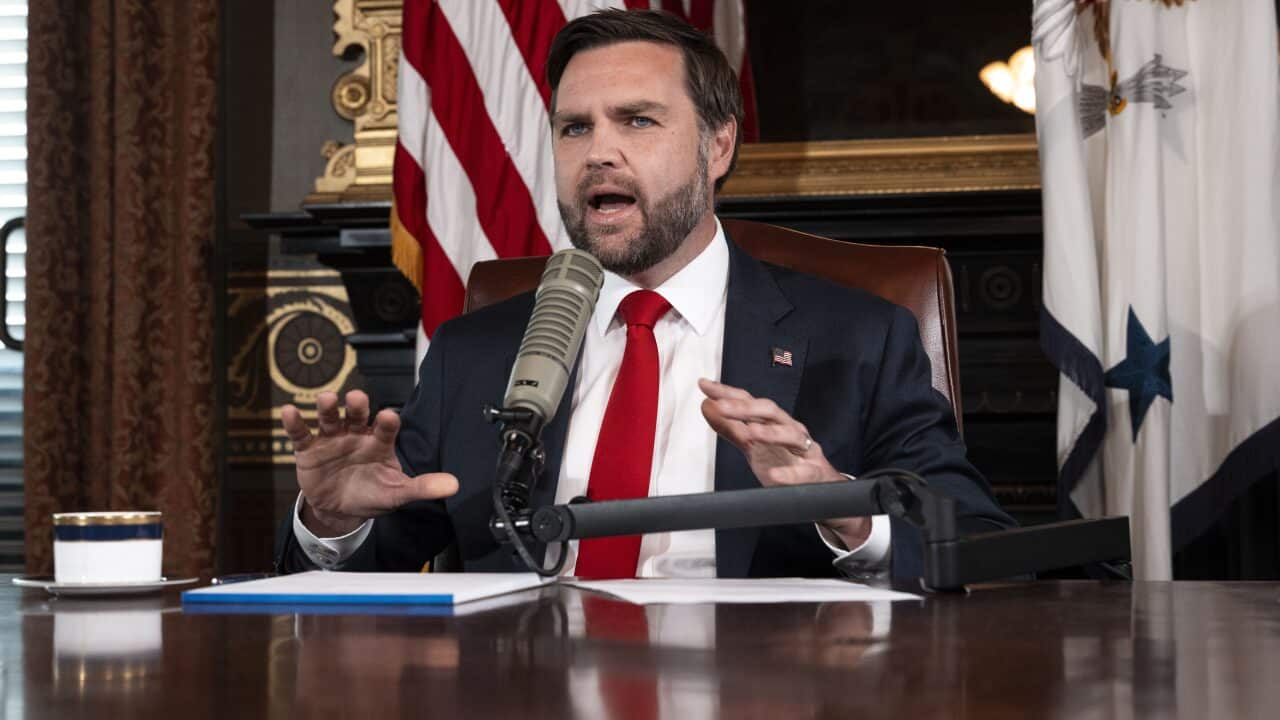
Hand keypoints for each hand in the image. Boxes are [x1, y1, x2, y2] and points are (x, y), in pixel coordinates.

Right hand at [281, 390, 457, 536]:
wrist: (341, 509)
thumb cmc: (373, 494)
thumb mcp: (398, 493)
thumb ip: (423, 487)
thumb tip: (454, 486)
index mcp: (380, 442)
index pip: (385, 428)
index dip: (386, 422)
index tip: (388, 416)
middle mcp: (356, 434)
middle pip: (357, 414)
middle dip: (357, 405)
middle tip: (357, 397)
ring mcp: (332, 439)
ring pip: (330, 418)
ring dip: (328, 407)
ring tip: (327, 399)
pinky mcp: (309, 450)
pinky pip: (302, 434)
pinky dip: (295, 423)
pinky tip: (290, 411)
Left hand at [698, 379, 869, 548]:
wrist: (819, 487)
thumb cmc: (785, 461)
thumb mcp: (754, 445)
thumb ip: (731, 427)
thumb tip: (707, 406)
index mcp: (773, 422)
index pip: (750, 402)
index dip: (728, 393)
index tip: (705, 385)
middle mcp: (790, 430)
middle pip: (770, 411)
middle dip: (746, 407)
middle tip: (722, 406)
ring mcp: (805, 450)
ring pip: (791, 435)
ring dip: (770, 433)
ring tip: (751, 432)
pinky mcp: (815, 473)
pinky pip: (803, 473)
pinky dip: (789, 474)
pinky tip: (775, 476)